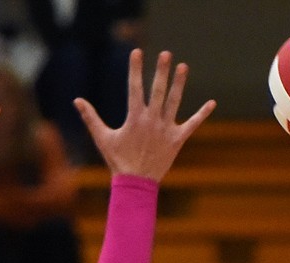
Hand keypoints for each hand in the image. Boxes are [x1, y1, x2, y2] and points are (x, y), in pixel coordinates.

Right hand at [75, 48, 215, 179]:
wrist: (136, 183)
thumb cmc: (118, 160)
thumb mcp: (102, 138)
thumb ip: (91, 117)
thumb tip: (76, 100)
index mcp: (135, 118)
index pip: (134, 87)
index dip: (135, 69)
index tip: (136, 52)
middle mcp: (152, 120)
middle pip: (158, 90)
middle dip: (161, 71)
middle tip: (166, 53)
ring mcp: (166, 129)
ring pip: (174, 102)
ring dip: (179, 84)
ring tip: (183, 66)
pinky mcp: (177, 140)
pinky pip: (192, 124)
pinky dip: (202, 114)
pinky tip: (212, 103)